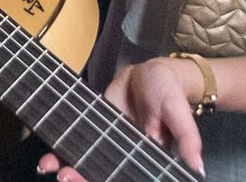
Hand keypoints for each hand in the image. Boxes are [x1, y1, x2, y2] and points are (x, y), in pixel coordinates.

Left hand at [35, 58, 204, 179]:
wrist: (152, 74)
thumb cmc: (169, 95)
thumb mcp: (179, 113)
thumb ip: (188, 139)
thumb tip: (197, 169)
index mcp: (141, 157)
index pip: (121, 175)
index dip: (101, 180)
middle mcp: (120, 153)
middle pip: (98, 171)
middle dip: (80, 177)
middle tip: (64, 177)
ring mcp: (104, 140)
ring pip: (83, 158)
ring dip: (64, 164)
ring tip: (48, 165)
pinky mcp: (93, 125)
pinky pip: (76, 138)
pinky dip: (61, 145)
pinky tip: (48, 151)